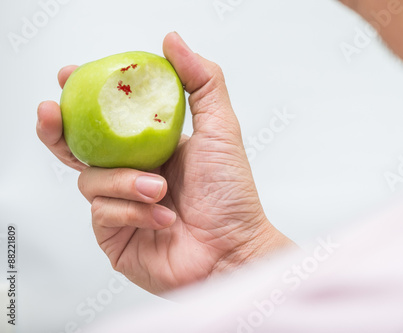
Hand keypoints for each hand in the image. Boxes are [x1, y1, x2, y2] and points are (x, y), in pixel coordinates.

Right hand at [37, 32, 293, 294]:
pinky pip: (102, 213)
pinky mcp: (114, 235)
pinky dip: (132, 212)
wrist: (232, 250)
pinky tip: (161, 219)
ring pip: (91, 180)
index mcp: (152, 148)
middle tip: (52, 113)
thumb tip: (172, 41)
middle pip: (79, 147)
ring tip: (158, 190)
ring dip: (124, 182)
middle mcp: (133, 174)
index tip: (69, 76)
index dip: (84, 98)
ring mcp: (121, 205)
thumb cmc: (230, 194)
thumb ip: (202, 82)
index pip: (109, 119)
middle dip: (58, 129)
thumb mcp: (220, 129)